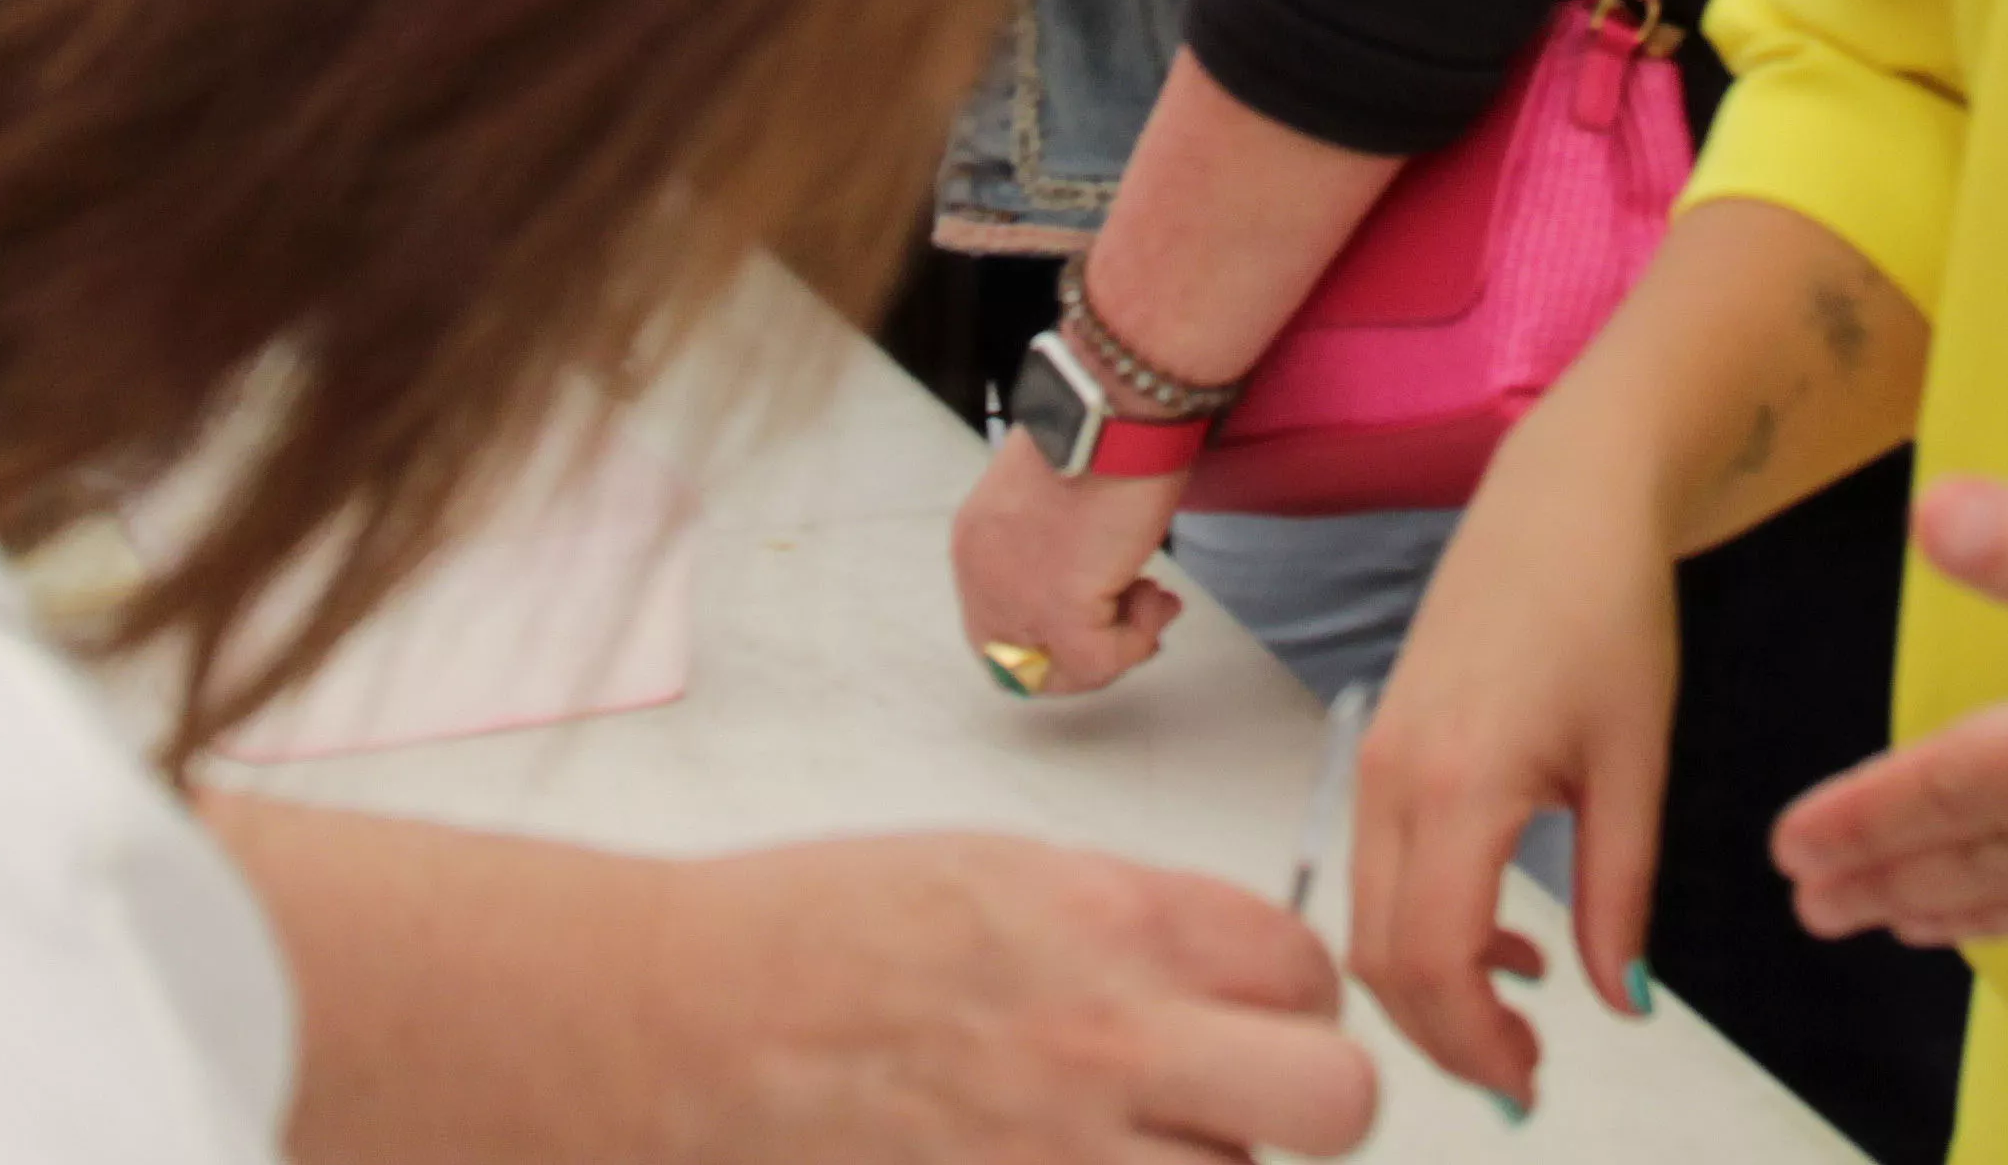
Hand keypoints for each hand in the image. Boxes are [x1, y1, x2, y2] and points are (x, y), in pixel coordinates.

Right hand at [660, 830, 1375, 1161]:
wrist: (675, 1027)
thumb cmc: (807, 941)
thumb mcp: (991, 872)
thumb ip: (1127, 921)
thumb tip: (1223, 973)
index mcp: (1108, 921)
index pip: (1304, 968)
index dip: (1292, 997)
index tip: (1259, 1014)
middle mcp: (1108, 1040)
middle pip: (1332, 1100)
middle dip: (1305, 1102)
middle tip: (1242, 1102)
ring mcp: (1062, 1158)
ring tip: (1105, 1145)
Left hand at [950, 425, 1189, 697]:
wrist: (1115, 409)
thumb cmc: (1101, 432)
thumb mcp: (1056, 497)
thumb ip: (1052, 544)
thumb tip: (1091, 580)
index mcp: (977, 543)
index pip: (997, 629)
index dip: (1054, 637)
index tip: (1105, 611)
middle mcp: (982, 576)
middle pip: (1022, 666)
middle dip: (1086, 654)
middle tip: (1136, 619)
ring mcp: (1015, 597)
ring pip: (1065, 671)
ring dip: (1121, 643)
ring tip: (1154, 596)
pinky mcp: (1058, 609)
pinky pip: (1102, 661)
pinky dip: (1139, 638)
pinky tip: (1160, 596)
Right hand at [1345, 407, 1676, 1110]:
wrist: (1564, 496)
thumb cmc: (1606, 601)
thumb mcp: (1637, 761)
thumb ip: (1620, 892)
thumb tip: (1619, 998)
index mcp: (1458, 781)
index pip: (1434, 960)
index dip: (1476, 1043)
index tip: (1531, 1082)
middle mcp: (1392, 775)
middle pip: (1379, 958)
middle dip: (1443, 1037)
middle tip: (1522, 1076)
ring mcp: (1373, 758)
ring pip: (1363, 921)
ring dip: (1428, 988)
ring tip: (1516, 1021)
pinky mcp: (1377, 746)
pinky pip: (1372, 869)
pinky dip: (1419, 927)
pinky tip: (1501, 939)